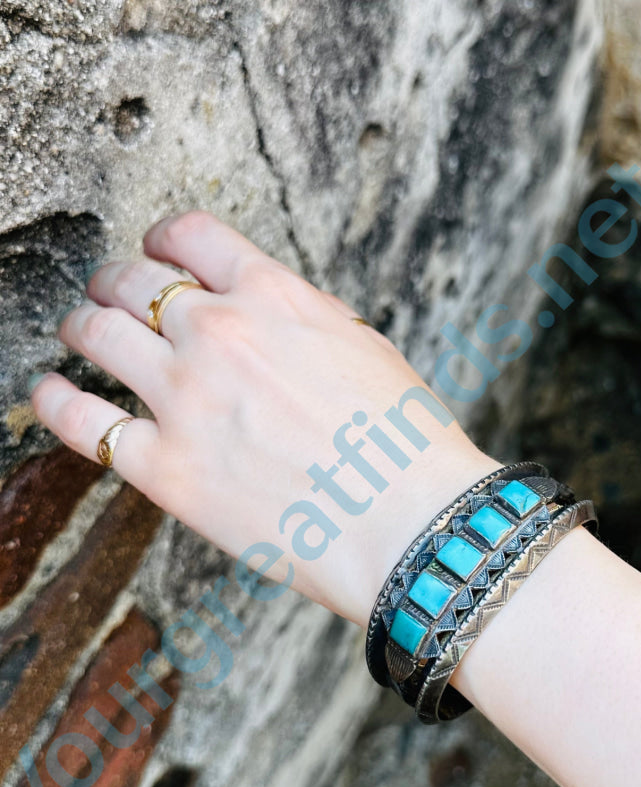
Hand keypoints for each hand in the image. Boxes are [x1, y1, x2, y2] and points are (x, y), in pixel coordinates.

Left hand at [30, 211, 497, 624]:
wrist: (410, 521)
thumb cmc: (404, 440)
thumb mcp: (363, 347)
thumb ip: (299, 321)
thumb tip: (262, 317)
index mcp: (275, 297)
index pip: (190, 234)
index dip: (163, 239)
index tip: (156, 254)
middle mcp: (221, 335)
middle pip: (130, 278)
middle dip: (115, 280)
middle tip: (112, 295)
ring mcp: (187, 399)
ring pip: (95, 333)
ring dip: (79, 324)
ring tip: (79, 333)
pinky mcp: (167, 469)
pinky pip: (79, 420)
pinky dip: (53, 400)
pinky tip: (51, 393)